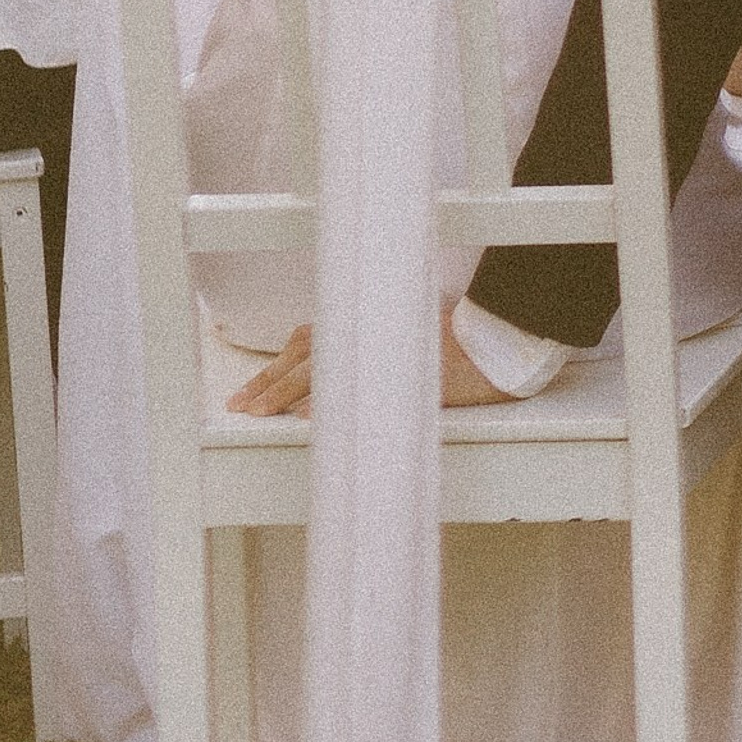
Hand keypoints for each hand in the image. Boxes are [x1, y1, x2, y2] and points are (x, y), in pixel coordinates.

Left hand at [231, 304, 509, 417]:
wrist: (502, 343)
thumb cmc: (462, 340)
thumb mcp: (410, 333)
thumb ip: (372, 349)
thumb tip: (331, 386)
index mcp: (369, 321)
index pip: (310, 341)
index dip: (278, 366)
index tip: (251, 391)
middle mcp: (371, 333)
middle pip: (308, 357)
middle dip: (269, 383)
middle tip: (239, 406)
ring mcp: (384, 356)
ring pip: (324, 372)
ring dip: (287, 393)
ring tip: (257, 413)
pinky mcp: (402, 379)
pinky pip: (360, 394)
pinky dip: (332, 405)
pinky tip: (311, 419)